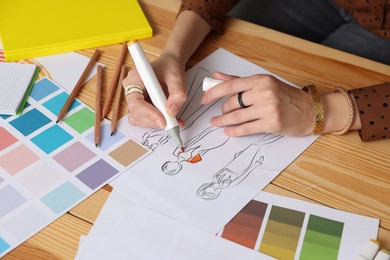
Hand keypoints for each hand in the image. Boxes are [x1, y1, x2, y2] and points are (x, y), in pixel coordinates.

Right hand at [122, 53, 186, 127]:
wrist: (169, 65)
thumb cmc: (169, 67)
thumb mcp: (176, 77)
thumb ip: (177, 93)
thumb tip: (172, 111)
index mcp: (134, 79)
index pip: (135, 102)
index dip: (148, 113)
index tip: (163, 120)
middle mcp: (130, 90)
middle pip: (135, 113)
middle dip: (154, 120)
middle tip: (172, 122)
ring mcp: (134, 99)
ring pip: (138, 119)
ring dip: (155, 122)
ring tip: (173, 119)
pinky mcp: (139, 106)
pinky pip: (144, 119)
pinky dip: (157, 122)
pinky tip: (170, 119)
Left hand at [200, 72, 314, 135]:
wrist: (309, 110)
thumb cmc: (285, 96)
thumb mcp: (263, 84)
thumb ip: (238, 81)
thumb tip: (215, 76)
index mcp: (260, 80)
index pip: (230, 85)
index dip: (213, 93)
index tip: (203, 99)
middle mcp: (264, 92)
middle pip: (232, 103)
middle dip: (223, 110)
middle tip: (221, 113)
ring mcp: (268, 108)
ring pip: (237, 116)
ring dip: (223, 121)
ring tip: (216, 123)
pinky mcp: (272, 123)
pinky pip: (247, 128)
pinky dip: (235, 131)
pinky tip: (228, 131)